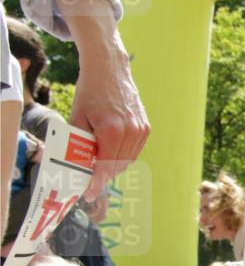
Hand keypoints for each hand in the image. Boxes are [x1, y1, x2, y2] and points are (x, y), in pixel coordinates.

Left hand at [55, 0, 150, 201]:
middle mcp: (130, 133)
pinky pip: (134, 151)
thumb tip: (79, 168)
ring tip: (99, 163)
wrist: (110, 70)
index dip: (95, 183)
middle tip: (90, 180)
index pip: (104, 167)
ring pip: (127, 161)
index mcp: (111, 131)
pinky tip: (111, 150)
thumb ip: (79, 144)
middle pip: (116, 167)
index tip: (88, 195)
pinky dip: (123, 156)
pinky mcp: (146, 128)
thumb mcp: (77, 118)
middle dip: (102, 175)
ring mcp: (140, 131)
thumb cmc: (90, 92)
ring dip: (113, 166)